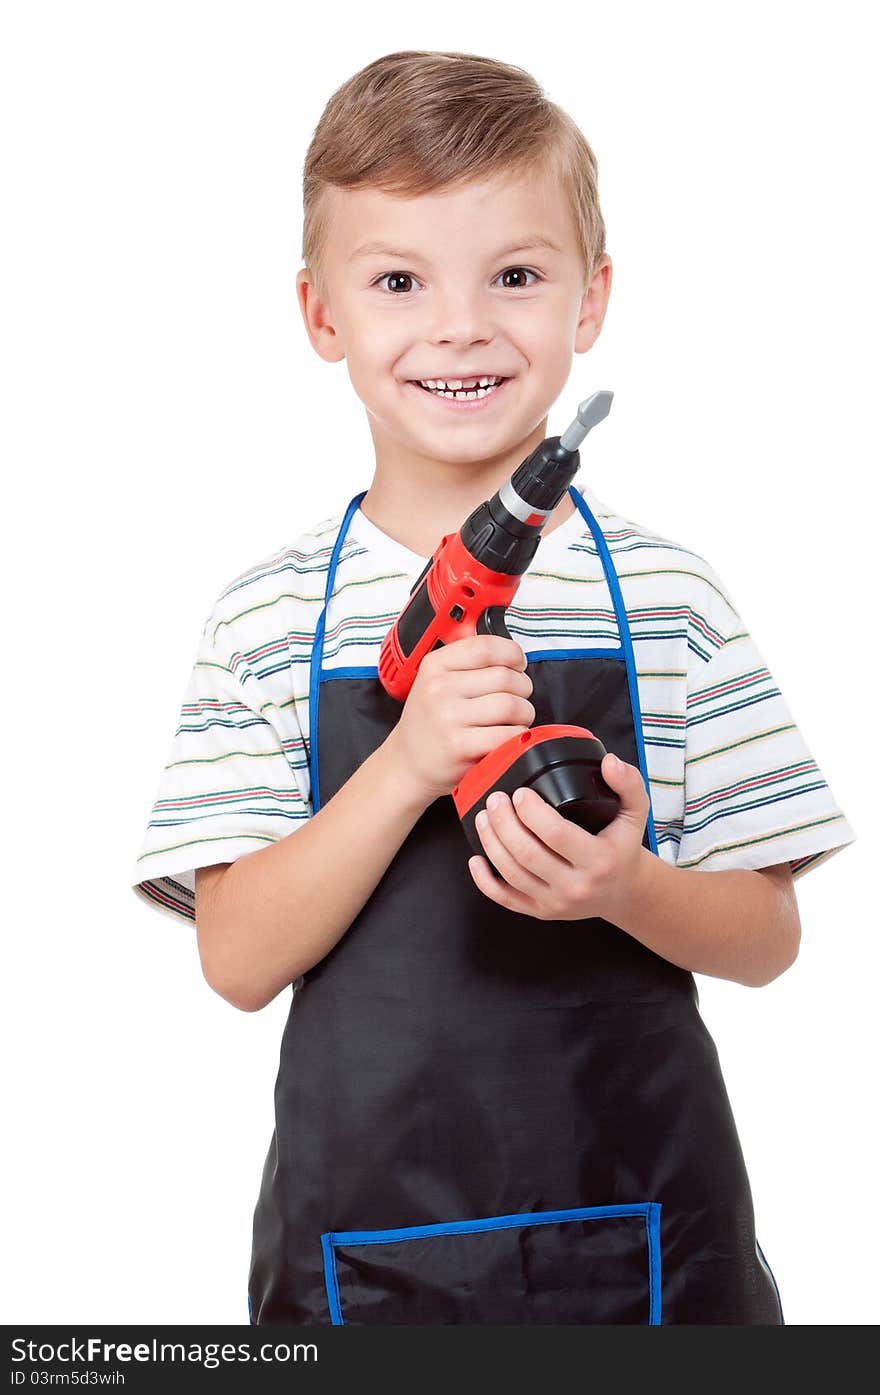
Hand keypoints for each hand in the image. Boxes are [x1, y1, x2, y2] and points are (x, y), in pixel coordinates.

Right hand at [386, 635, 535, 804]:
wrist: (408, 763)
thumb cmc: (430, 723)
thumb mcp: (436, 681)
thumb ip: (469, 664)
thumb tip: (513, 655)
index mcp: (435, 665)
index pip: (487, 646)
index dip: (512, 654)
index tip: (517, 666)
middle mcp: (439, 688)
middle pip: (506, 677)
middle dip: (522, 690)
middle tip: (515, 700)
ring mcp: (448, 717)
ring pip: (512, 705)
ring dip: (523, 714)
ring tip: (513, 721)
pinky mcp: (459, 745)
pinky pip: (508, 734)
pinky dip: (517, 736)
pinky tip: (506, 738)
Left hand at [468, 751, 650, 922]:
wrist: (622, 892)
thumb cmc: (623, 847)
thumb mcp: (635, 813)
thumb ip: (628, 783)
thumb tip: (609, 762)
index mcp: (598, 860)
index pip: (556, 834)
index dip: (531, 811)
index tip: (520, 793)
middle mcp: (576, 885)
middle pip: (527, 853)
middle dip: (504, 823)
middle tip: (495, 800)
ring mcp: (555, 901)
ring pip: (512, 874)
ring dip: (491, 843)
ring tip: (484, 817)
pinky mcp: (540, 911)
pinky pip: (505, 899)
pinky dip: (485, 880)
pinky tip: (476, 859)